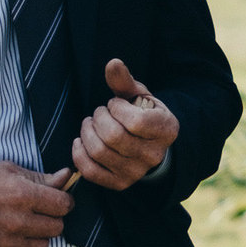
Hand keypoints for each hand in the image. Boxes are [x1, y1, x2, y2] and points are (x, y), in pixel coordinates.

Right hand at [0, 162, 73, 246]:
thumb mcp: (12, 172)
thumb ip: (42, 178)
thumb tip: (67, 176)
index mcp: (23, 195)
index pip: (63, 205)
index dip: (64, 202)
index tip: (58, 201)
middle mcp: (17, 220)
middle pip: (57, 228)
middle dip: (52, 220)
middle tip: (39, 214)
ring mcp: (7, 241)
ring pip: (43, 246)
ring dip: (38, 237)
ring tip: (24, 227)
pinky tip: (13, 240)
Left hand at [69, 59, 179, 190]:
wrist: (149, 145)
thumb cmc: (142, 114)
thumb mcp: (139, 95)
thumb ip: (125, 81)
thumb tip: (113, 63)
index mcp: (166, 129)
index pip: (135, 122)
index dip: (116, 109)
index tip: (114, 104)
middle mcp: (154, 155)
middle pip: (114, 137)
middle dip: (98, 118)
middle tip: (98, 113)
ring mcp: (137, 172)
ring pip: (100, 152)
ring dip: (87, 133)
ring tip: (89, 124)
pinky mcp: (119, 183)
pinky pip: (91, 172)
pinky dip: (79, 154)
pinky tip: (80, 141)